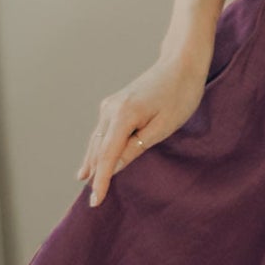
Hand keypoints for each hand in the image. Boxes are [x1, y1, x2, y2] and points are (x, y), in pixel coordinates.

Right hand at [76, 49, 211, 206]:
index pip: (107, 156)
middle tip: (92, 201)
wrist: (180, 63)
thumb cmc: (179, 94)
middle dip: (95, 174)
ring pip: (97, 139)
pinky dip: (98, 147)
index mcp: (123, 115)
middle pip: (98, 149)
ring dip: (92, 160)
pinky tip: (93, 157)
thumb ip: (136, 147)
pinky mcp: (115, 104)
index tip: (96, 201)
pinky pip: (102, 131)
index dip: (102, 181)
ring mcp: (110, 105)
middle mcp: (110, 110)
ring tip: (84, 180)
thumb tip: (115, 165)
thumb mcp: (163, 126)